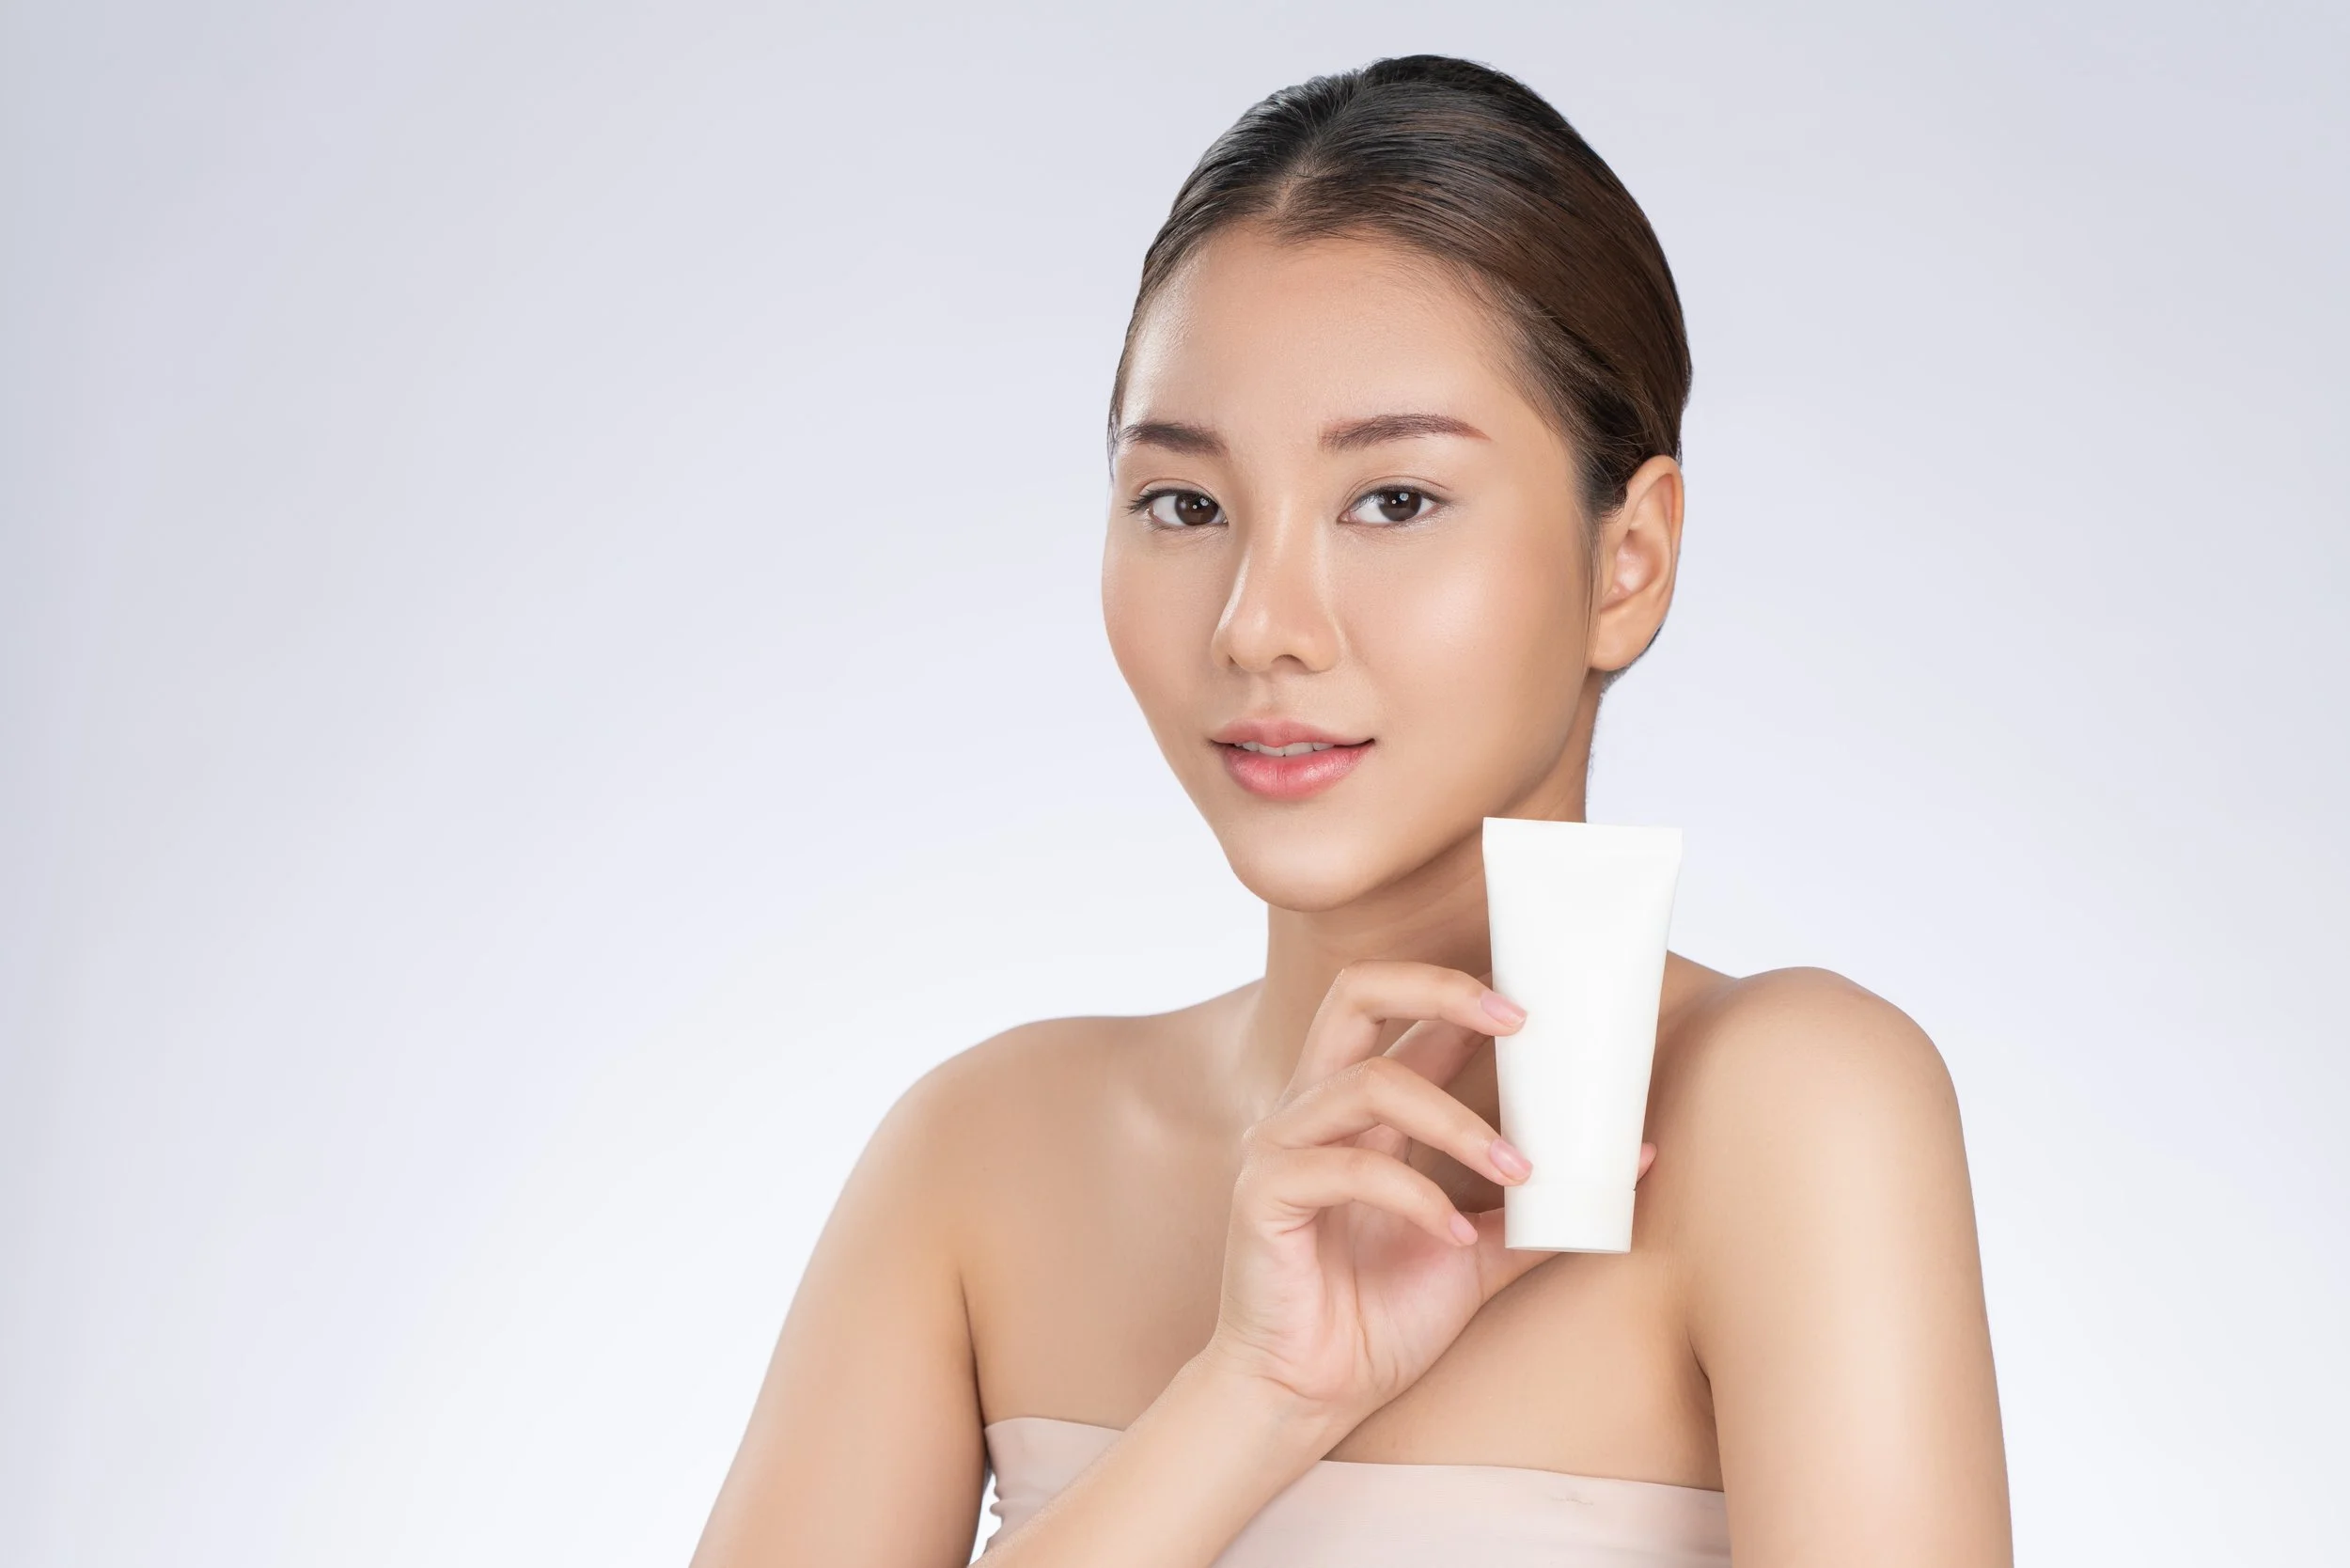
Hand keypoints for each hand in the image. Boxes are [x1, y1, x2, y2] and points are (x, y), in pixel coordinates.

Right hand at [1198, 960, 1654, 1439]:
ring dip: (1457, 1123)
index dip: (1465, 991)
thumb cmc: (1379, 1317)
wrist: (1307, 1394)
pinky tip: (1454, 1235)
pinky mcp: (1265, 1195)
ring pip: (1370, 1084)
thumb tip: (1635, 1159)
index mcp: (1357, 1108)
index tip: (1546, 1010)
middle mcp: (1313, 1108)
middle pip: (1357, 993)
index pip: (1402, 1012)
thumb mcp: (1479, 1251)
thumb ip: (1539, 1205)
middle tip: (1520, 1022)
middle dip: (1441, 991)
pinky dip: (1414, 1195)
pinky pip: (1346, 1168)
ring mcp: (1282, 1145)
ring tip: (1517, 1170)